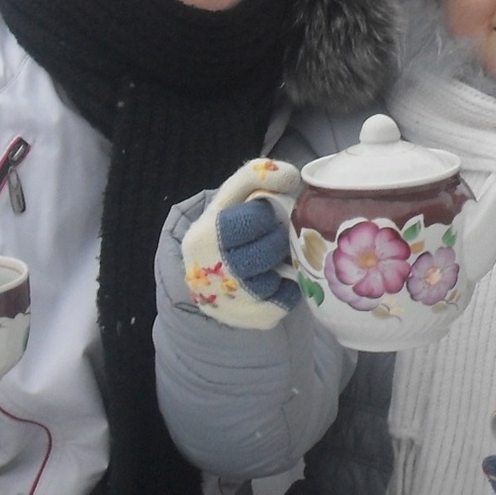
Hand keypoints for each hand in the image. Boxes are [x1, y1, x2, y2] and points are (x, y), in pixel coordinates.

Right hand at [181, 158, 302, 329]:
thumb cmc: (227, 230)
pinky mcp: (247, 319)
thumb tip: (291, 176)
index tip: (260, 218)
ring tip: (271, 260)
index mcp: (204, 236)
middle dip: (276, 240)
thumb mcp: (231, 198)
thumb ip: (256, 176)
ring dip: (282, 265)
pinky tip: (276, 281)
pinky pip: (285, 302)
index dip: (266, 215)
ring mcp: (228, 300)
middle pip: (269, 249)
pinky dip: (288, 290)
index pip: (255, 218)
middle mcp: (211, 272)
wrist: (206, 278)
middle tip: (271, 239)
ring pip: (277, 276)